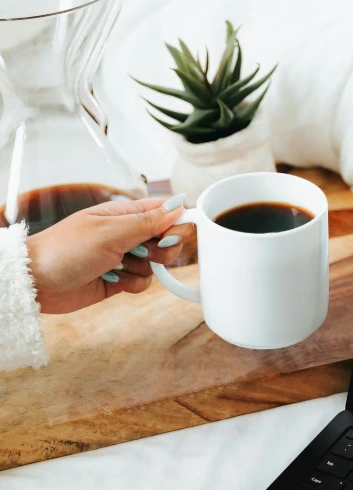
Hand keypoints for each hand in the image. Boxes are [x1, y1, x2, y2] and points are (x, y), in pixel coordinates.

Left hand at [25, 196, 194, 313]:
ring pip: (156, 264)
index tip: (174, 235)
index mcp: (124, 213)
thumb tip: (178, 205)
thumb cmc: (65, 249)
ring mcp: (123, 257)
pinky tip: (112, 280)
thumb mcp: (110, 231)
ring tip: (117, 266)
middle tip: (144, 252)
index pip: (164, 211)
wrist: (38, 281)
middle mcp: (127, 234)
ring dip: (142, 269)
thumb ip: (147, 221)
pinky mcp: (119, 280)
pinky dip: (132, 284)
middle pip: (166, 239)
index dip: (177, 223)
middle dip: (163, 250)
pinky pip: (143, 282)